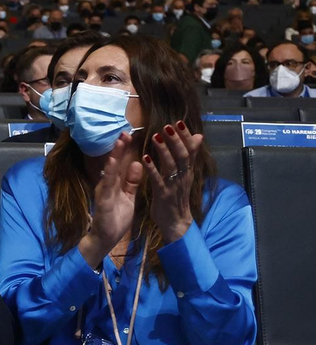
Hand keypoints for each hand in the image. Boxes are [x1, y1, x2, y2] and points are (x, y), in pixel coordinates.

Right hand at [79, 131, 140, 266]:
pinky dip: (109, 174)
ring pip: (109, 171)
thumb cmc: (115, 219)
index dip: (125, 150)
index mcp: (115, 184)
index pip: (121, 164)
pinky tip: (112, 163)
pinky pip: (106, 186)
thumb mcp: (128, 197)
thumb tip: (137, 164)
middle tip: (125, 131)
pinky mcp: (102, 201)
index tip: (131, 135)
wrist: (105, 239)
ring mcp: (103, 192)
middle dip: (119, 148)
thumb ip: (131, 182)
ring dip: (114, 156)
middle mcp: (108, 185)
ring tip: (120, 142)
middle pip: (114, 164)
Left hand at [143, 122, 202, 242]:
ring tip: (157, 136)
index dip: (186, 136)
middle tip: (169, 125)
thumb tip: (199, 136)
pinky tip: (145, 157)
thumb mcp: (186, 174)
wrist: (176, 222)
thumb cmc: (177, 196)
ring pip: (171, 165)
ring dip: (164, 150)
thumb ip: (190, 156)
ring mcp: (174, 185)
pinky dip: (152, 168)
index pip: (190, 150)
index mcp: (188, 171)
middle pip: (183, 155)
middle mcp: (183, 176)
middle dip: (176, 140)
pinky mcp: (163, 194)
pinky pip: (158, 179)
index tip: (180, 122)